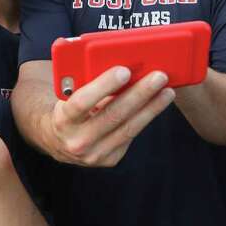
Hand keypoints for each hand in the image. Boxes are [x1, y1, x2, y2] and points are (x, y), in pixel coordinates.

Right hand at [49, 66, 174, 166]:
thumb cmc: (67, 109)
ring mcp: (95, 154)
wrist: (58, 141)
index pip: (82, 101)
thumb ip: (86, 82)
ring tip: (167, 91)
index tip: (124, 70)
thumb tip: (120, 66)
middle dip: (139, 94)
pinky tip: (157, 104)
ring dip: (152, 108)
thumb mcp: (68, 96)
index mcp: (62, 119)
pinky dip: (145, 118)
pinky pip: (131, 136)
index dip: (104, 85)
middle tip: (158, 76)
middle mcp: (78, 140)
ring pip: (129, 128)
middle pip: (113, 115)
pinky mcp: (110, 159)